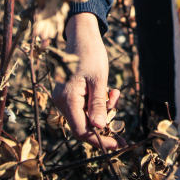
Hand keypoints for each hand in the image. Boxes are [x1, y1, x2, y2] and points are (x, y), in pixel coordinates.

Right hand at [52, 13, 125, 149]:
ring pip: (85, 116)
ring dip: (102, 109)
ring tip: (113, 91)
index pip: (82, 131)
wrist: (81, 35)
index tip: (118, 143)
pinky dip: (97, 103)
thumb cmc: (90, 53)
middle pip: (84, 124)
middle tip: (118, 106)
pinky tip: (107, 90)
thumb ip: (98, 103)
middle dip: (104, 120)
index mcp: (67, 99)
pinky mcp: (68, 94)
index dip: (100, 140)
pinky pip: (83, 107)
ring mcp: (63, 98)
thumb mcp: (99, 78)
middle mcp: (61, 101)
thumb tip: (99, 127)